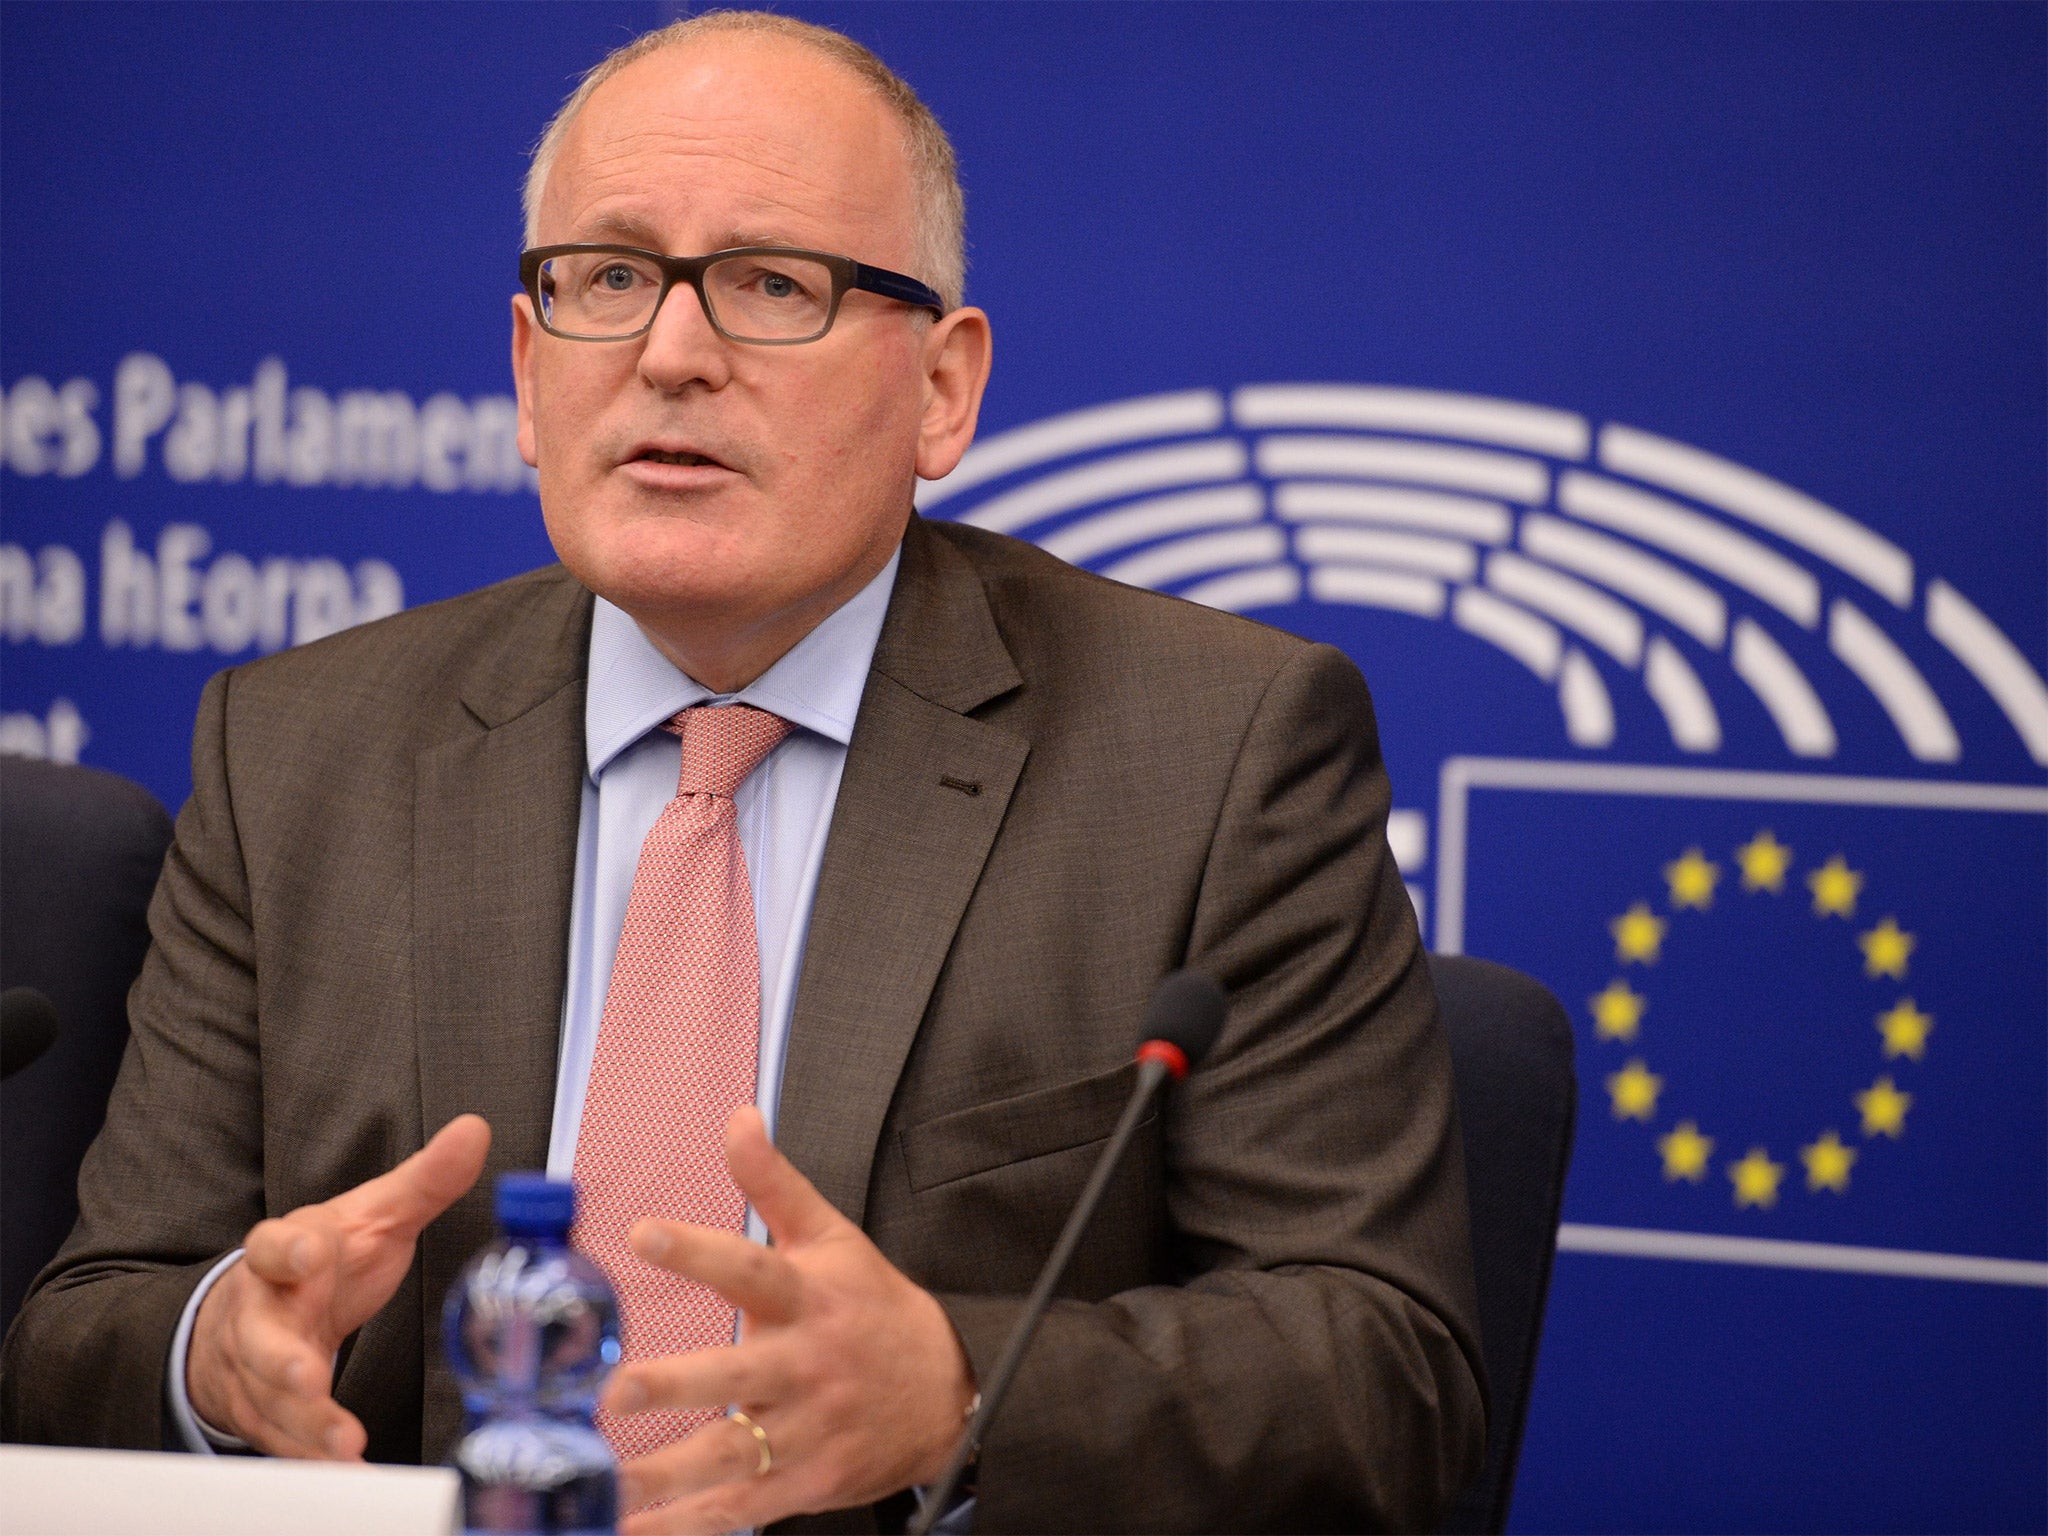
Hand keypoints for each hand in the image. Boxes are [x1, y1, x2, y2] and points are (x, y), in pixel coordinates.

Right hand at [186, 1114, 491, 1457]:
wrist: (259, 1310)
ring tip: (342, 1448)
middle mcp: (262, 1314)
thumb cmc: (325, 1258)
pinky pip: (285, 1443)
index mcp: (286, 1254)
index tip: (309, 1256)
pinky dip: (313, 1463)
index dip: (289, 1251)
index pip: (274, 1245)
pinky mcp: (268, 1412)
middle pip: (259, 1339)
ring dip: (305, 1426)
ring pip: (270, 1401)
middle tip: (306, 1379)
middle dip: (280, 1362)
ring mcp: (258, 1368)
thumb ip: (424, 1181)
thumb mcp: (374, 1215)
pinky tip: (350, 1476)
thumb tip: (474, 1131)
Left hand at [602, 1107, 975, 1533]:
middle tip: (617, 1388)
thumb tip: (737, 1118)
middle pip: (740, 1372)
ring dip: (670, 1472)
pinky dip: (693, 1522)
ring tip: (609, 1481)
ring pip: (734, 1453)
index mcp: (810, 1297)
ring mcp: (809, 1429)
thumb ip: (774, 1183)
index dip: (699, 1250)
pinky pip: (743, 1507)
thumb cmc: (874, 1308)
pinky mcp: (808, 1481)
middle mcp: (807, 1365)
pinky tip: (638, 1530)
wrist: (947, 1392)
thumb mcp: (831, 1237)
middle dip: (681, 1382)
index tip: (642, 1233)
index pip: (752, 1266)